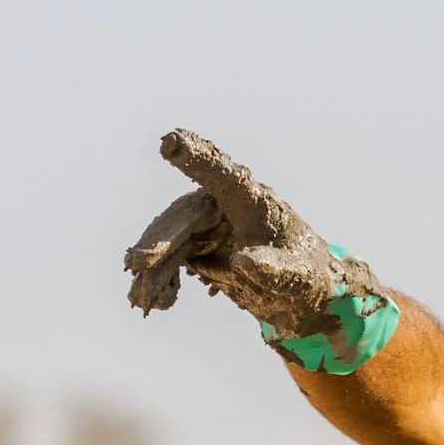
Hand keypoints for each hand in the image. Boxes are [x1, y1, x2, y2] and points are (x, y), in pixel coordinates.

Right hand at [123, 130, 389, 351]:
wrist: (300, 296)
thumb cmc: (305, 276)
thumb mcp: (295, 275)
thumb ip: (272, 267)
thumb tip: (242, 262)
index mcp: (253, 201)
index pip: (222, 175)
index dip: (196, 158)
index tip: (171, 141)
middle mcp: (226, 206)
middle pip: (186, 215)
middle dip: (161, 239)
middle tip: (138, 264)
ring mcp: (209, 226)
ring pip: (173, 239)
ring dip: (155, 268)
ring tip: (143, 301)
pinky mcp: (198, 246)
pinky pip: (172, 258)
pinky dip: (162, 279)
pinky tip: (160, 303)